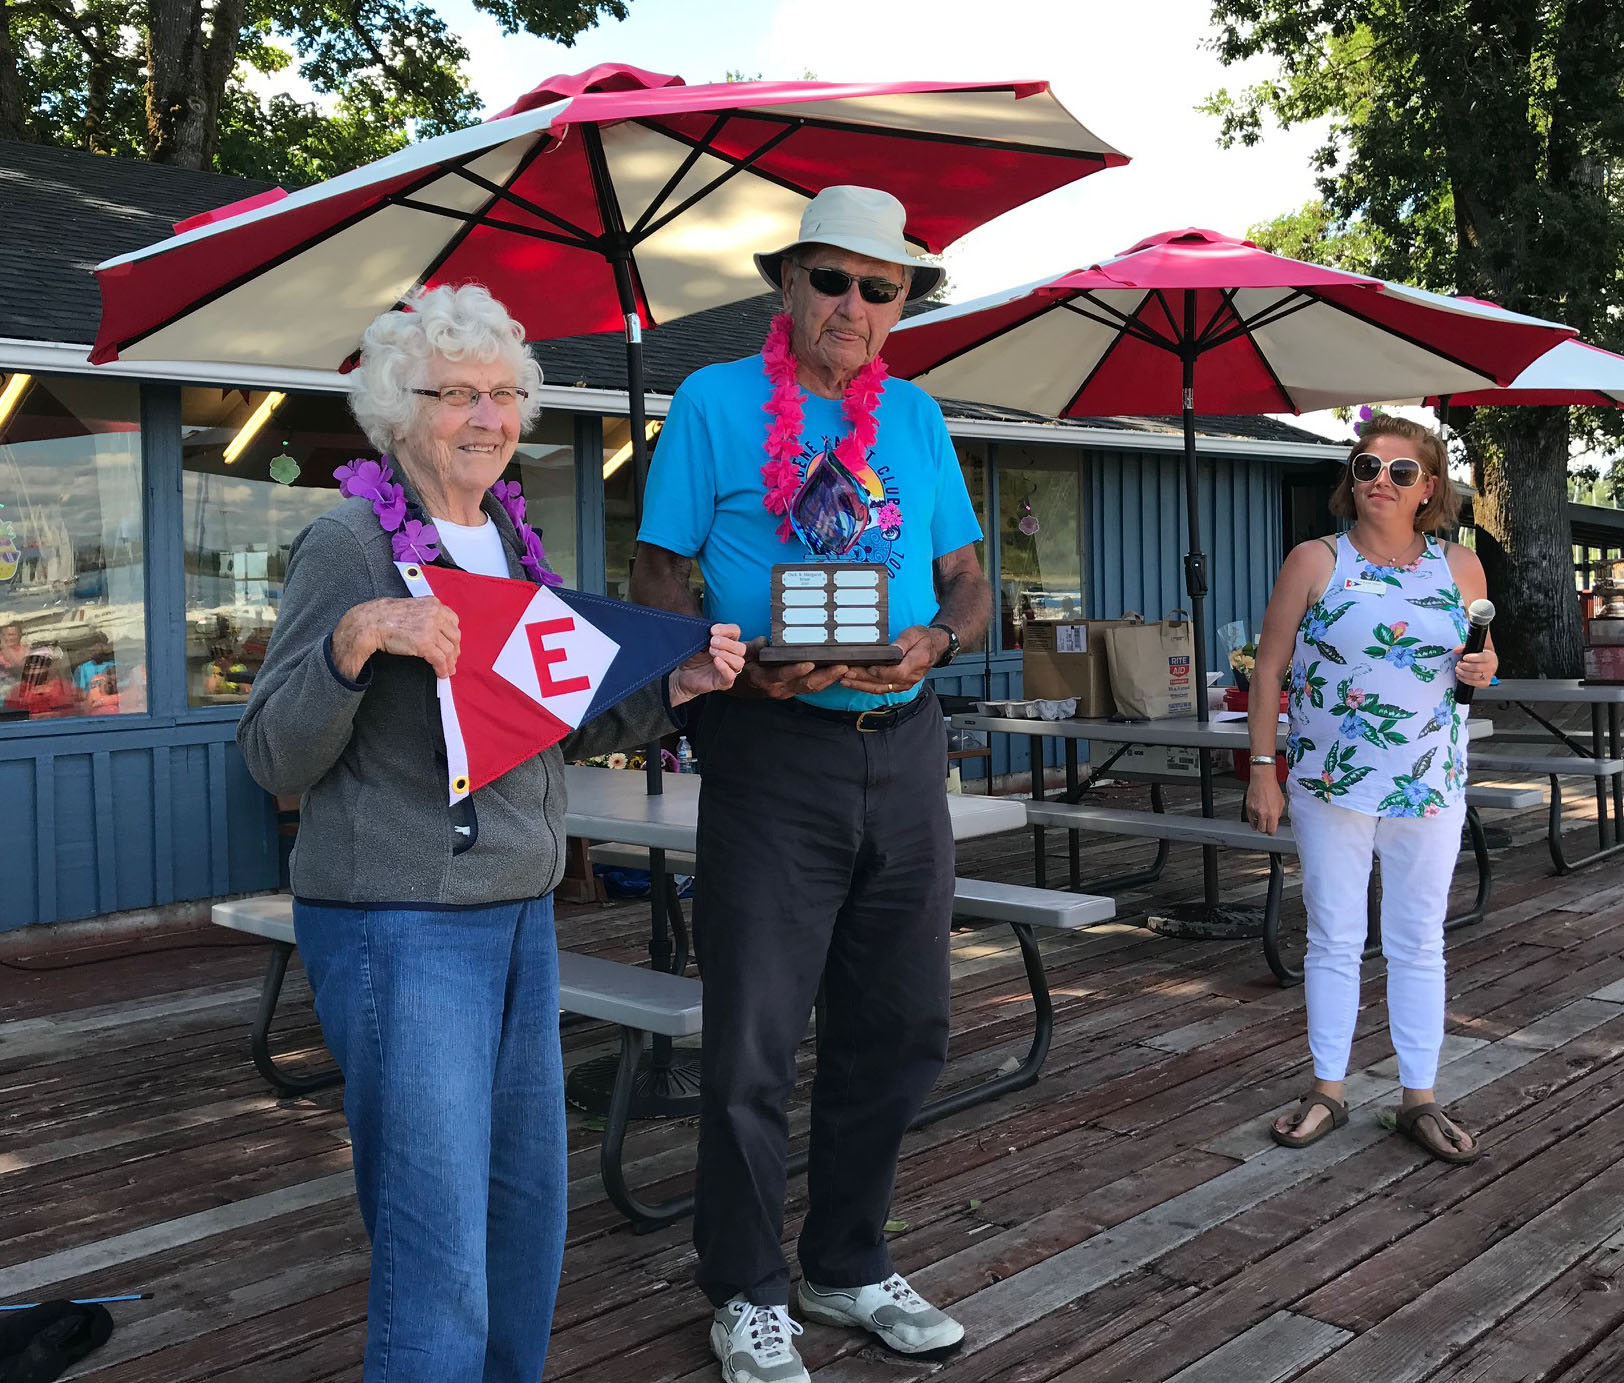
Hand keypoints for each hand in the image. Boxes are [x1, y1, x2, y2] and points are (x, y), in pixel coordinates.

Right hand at [333, 597, 459, 679]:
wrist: (370, 622)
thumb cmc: (385, 616)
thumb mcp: (411, 608)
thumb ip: (425, 615)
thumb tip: (436, 631)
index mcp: (433, 604)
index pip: (453, 620)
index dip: (453, 635)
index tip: (452, 644)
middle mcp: (435, 614)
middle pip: (454, 635)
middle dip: (454, 650)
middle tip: (451, 660)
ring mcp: (430, 629)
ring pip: (449, 649)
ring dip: (449, 662)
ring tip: (447, 670)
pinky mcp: (425, 643)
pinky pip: (440, 659)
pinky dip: (443, 668)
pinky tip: (441, 673)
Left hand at [669, 624, 746, 704]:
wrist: (682, 676)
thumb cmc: (692, 658)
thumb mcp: (695, 643)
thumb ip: (703, 635)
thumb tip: (706, 628)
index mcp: (727, 642)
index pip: (735, 632)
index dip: (726, 629)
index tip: (712, 630)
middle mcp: (731, 655)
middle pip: (741, 648)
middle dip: (727, 643)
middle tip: (712, 642)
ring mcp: (729, 669)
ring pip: (739, 661)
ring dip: (726, 654)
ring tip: (712, 652)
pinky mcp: (724, 682)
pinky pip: (731, 675)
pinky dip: (724, 667)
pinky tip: (716, 661)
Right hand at [732, 637, 848, 698]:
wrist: (740, 687)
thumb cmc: (742, 668)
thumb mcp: (742, 656)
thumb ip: (753, 648)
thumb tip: (765, 641)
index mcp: (764, 678)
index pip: (782, 675)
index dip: (796, 670)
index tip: (809, 663)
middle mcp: (779, 688)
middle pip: (805, 684)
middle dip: (825, 676)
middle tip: (842, 666)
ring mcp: (788, 691)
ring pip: (812, 687)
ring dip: (830, 679)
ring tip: (846, 668)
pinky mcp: (794, 691)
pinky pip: (812, 687)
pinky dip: (826, 681)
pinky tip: (839, 673)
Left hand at [837, 625, 945, 695]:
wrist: (933, 647)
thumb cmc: (924, 639)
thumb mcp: (914, 634)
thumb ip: (903, 643)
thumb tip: (894, 650)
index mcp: (916, 663)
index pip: (895, 672)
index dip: (879, 671)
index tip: (866, 666)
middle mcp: (910, 677)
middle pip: (883, 682)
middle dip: (862, 678)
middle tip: (846, 673)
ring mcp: (904, 684)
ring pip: (880, 688)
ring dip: (861, 685)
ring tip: (845, 680)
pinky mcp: (898, 685)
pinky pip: (881, 688)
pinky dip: (866, 686)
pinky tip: (854, 683)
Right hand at [1246, 773, 1285, 835]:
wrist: (1262, 780)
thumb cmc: (1272, 788)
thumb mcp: (1281, 802)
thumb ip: (1279, 813)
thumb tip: (1276, 819)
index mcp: (1273, 813)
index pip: (1272, 830)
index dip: (1272, 832)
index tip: (1272, 831)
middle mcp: (1263, 813)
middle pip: (1262, 830)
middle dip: (1265, 829)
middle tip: (1266, 827)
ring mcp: (1255, 811)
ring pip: (1255, 825)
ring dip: (1258, 825)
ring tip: (1260, 823)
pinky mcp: (1248, 808)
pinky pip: (1250, 819)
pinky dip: (1253, 820)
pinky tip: (1255, 820)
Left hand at [1453, 643, 1497, 692]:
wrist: (1488, 662)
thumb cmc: (1480, 653)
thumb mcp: (1475, 647)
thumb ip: (1465, 647)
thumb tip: (1456, 650)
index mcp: (1490, 656)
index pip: (1483, 657)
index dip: (1472, 658)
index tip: (1464, 657)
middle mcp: (1491, 666)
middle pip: (1477, 668)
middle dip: (1465, 666)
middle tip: (1459, 664)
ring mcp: (1489, 675)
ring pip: (1475, 677)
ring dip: (1463, 673)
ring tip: (1458, 669)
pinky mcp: (1485, 682)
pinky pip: (1475, 684)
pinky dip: (1465, 680)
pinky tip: (1460, 676)